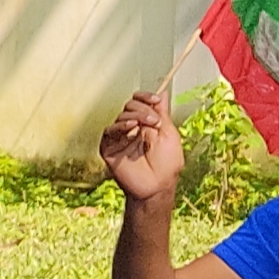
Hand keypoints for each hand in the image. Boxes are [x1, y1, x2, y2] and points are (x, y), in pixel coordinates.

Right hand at [99, 91, 180, 207]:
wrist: (157, 185)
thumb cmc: (167, 164)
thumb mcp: (169, 133)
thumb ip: (162, 113)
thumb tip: (162, 93)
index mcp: (146, 124)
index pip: (140, 103)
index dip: (145, 97)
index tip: (155, 99)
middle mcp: (132, 129)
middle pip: (130, 106)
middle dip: (143, 108)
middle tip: (155, 120)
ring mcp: (120, 138)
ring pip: (121, 116)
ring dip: (136, 116)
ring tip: (147, 125)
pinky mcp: (109, 148)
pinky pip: (110, 131)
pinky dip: (121, 126)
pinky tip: (132, 127)